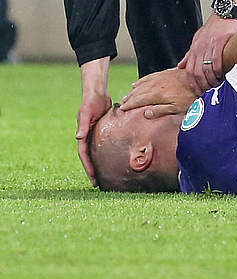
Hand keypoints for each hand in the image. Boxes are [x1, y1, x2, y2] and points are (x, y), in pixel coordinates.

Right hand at [76, 58, 111, 186]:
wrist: (98, 93)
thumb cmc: (91, 102)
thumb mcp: (86, 113)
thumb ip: (82, 124)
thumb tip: (78, 137)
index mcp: (83, 136)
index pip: (84, 156)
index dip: (88, 169)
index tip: (93, 180)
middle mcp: (88, 138)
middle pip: (90, 158)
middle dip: (94, 171)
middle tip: (99, 185)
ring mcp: (96, 135)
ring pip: (97, 154)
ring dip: (101, 165)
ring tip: (107, 177)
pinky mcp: (104, 132)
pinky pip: (105, 146)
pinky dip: (108, 154)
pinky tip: (117, 161)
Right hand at [122, 68, 199, 118]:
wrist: (198, 78)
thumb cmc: (189, 95)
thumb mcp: (177, 108)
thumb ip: (160, 110)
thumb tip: (146, 114)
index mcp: (156, 95)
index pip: (138, 100)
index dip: (129, 105)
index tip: (123, 109)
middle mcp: (155, 86)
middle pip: (137, 93)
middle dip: (129, 98)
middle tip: (122, 104)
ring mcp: (159, 79)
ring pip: (140, 85)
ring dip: (132, 91)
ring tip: (127, 96)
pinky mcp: (163, 74)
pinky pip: (147, 77)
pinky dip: (140, 81)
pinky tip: (136, 84)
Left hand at [179, 15, 236, 91]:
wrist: (224, 14)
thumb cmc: (213, 27)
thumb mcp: (197, 40)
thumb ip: (189, 54)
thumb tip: (180, 66)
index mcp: (194, 49)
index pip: (189, 71)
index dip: (192, 83)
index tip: (198, 91)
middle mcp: (200, 49)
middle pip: (197, 72)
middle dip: (202, 84)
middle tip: (208, 91)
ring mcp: (210, 46)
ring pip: (207, 68)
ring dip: (211, 79)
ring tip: (216, 85)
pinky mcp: (220, 42)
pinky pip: (218, 59)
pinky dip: (219, 69)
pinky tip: (222, 74)